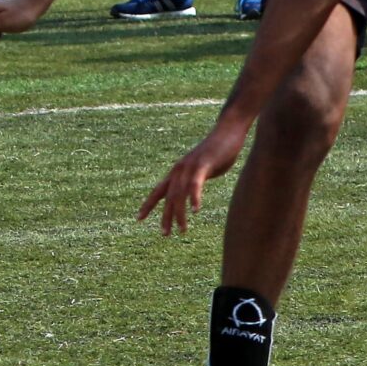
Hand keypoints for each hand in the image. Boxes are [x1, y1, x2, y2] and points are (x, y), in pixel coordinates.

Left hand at [136, 119, 249, 233]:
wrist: (228, 131)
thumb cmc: (217, 152)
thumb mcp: (203, 170)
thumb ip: (196, 181)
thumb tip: (193, 195)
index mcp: (178, 171)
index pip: (158, 190)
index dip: (148, 204)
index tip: (138, 218)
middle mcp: (179, 169)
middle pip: (167, 196)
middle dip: (165, 216)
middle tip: (164, 234)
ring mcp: (189, 166)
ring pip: (179, 194)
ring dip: (179, 213)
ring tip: (182, 230)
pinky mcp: (202, 164)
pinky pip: (195, 183)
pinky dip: (194, 197)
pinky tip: (195, 210)